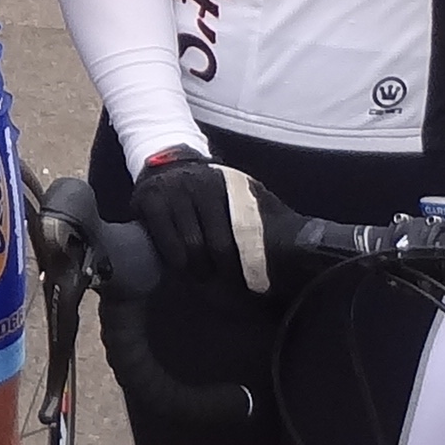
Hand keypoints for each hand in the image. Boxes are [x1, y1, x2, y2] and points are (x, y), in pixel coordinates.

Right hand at [130, 148, 273, 291]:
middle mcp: (204, 185)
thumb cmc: (207, 188)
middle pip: (219, 243)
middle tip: (227, 285)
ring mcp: (176, 191)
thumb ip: (256, 212)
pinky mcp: (152, 199)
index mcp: (231, 185)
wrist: (167, 159)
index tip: (257, 281)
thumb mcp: (235, 191)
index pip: (246, 230)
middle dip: (224, 270)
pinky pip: (166, 240)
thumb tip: (293, 243)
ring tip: (203, 277)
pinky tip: (181, 265)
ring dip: (198, 268)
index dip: (251, 259)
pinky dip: (175, 258)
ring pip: (192, 245)